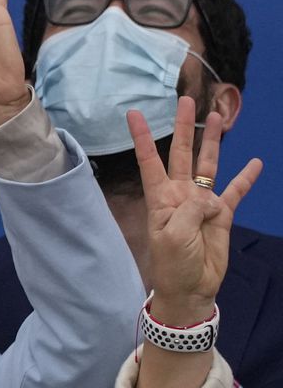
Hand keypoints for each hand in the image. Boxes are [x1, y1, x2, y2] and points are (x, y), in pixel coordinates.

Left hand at [134, 97, 260, 323]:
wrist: (190, 287)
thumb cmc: (172, 263)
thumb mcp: (174, 235)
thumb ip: (191, 210)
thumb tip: (211, 198)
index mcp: (160, 198)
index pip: (149, 161)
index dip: (142, 138)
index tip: (133, 114)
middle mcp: (180, 194)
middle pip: (182, 154)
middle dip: (184, 127)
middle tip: (186, 100)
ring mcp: (202, 202)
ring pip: (209, 164)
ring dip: (212, 142)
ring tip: (217, 117)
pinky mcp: (222, 214)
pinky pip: (235, 191)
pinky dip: (245, 177)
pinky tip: (255, 163)